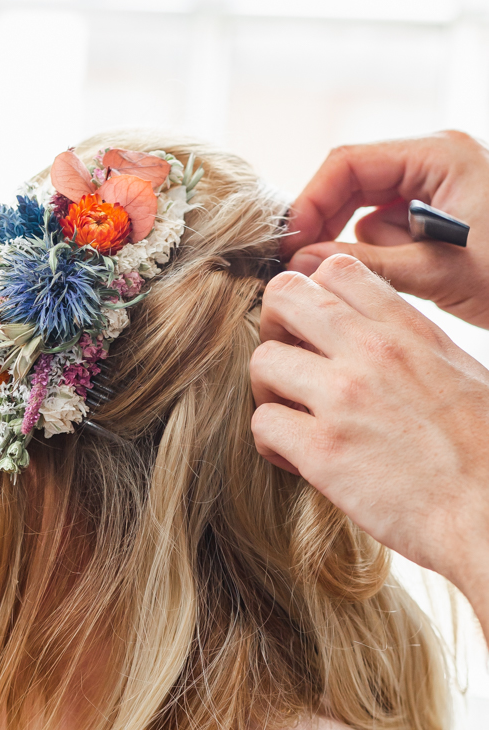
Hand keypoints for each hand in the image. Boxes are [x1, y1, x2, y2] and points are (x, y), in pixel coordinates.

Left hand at [250, 254, 488, 635]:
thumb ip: (412, 346)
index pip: (336, 270)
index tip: (315, 330)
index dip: (313, 295)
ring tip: (290, 416)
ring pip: (262, 361)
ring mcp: (343, 398)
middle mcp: (371, 351)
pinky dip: (271, 442)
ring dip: (267, 390)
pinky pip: (263, 424)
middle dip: (274, 327)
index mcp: (408, 329)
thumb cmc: (486, 453)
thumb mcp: (461, 373)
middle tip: (287, 365)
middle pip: (283, 297)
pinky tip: (295, 458)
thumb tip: (375, 343)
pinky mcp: (323, 450)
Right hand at [285, 131, 488, 328]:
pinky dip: (385, 259)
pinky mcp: (438, 219)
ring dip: (365, 250)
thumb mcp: (439, 271)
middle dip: (330, 226)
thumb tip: (299, 264)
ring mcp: (436, 191)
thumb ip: (365, 265)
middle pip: (353, 185)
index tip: (289, 246)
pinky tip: (408, 280)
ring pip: (369, 215)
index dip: (310, 202)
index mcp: (437, 154)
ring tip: (391, 280)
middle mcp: (433, 163)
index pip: (348, 164)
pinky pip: (390, 234)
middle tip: (302, 268)